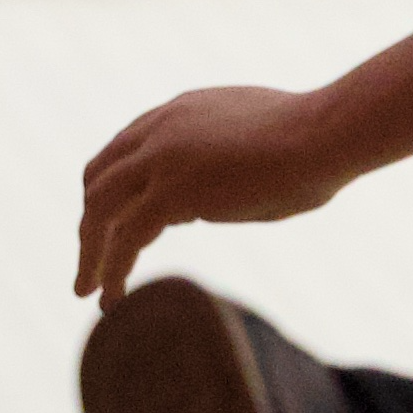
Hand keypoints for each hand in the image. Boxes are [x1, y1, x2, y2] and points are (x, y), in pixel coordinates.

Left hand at [74, 84, 343, 303]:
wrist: (326, 134)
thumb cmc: (316, 145)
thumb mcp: (258, 146)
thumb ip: (225, 166)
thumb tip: (223, 197)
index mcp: (180, 112)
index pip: (125, 149)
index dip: (113, 189)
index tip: (113, 223)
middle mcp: (160, 129)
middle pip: (99, 177)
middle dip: (90, 222)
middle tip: (89, 261)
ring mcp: (161, 159)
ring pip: (99, 210)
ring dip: (88, 253)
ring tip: (86, 290)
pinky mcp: (171, 192)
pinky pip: (124, 239)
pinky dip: (111, 271)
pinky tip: (110, 300)